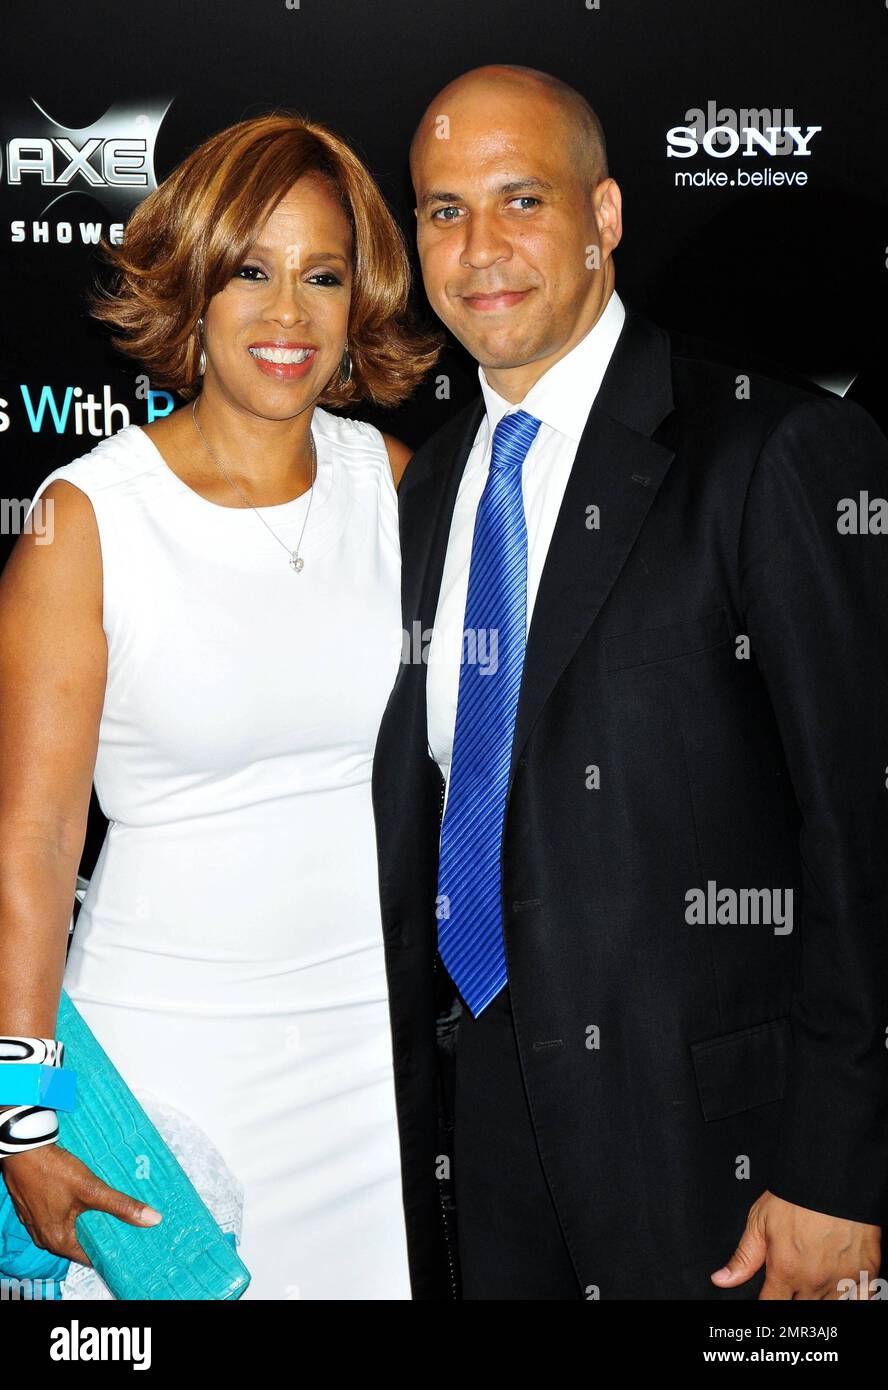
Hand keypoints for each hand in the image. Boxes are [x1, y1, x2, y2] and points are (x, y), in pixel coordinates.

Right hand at [2, 1142, 162, 1266]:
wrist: (23, 1150)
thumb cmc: (53, 1171)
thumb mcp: (91, 1189)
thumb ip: (121, 1205)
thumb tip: (152, 1219)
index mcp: (58, 1241)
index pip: (91, 1256)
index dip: (113, 1249)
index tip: (132, 1242)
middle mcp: (45, 1238)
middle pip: (82, 1242)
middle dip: (104, 1233)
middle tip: (128, 1224)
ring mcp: (38, 1223)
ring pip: (71, 1228)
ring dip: (89, 1221)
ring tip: (113, 1211)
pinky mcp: (36, 1208)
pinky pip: (60, 1217)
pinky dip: (75, 1212)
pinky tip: (89, 1200)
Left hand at [711, 1190, 880, 1298]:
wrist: (833, 1176)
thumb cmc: (796, 1195)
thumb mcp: (759, 1221)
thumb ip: (744, 1257)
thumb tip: (722, 1279)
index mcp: (786, 1269)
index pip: (771, 1304)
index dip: (768, 1300)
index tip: (771, 1293)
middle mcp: (814, 1280)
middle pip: (801, 1307)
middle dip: (794, 1296)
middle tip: (795, 1277)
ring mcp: (843, 1279)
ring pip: (828, 1306)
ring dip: (820, 1296)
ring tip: (816, 1275)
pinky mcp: (866, 1272)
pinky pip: (861, 1300)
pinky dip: (852, 1296)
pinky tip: (842, 1284)